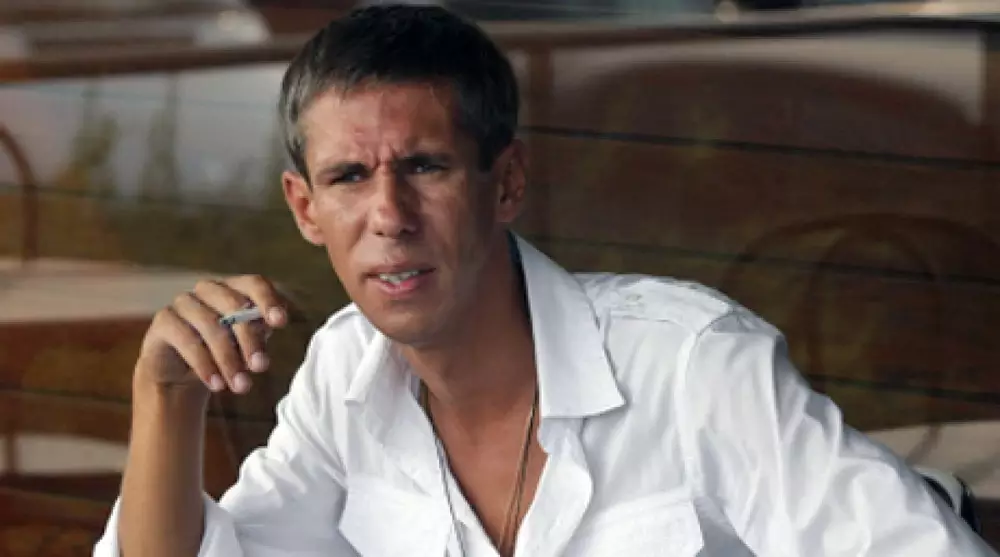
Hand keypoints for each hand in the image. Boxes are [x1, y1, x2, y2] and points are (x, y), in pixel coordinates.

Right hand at [136, 275, 288, 394]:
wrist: (180, 374)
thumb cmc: (223, 353)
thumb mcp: (246, 345)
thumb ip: (259, 333)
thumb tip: (274, 323)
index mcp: (235, 289)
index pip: (254, 284)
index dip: (268, 300)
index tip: (280, 322)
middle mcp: (209, 290)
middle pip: (234, 305)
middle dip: (250, 339)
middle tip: (261, 367)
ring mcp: (184, 303)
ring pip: (210, 325)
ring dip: (229, 359)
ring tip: (241, 386)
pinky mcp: (163, 321)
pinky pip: (186, 340)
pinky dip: (204, 365)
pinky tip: (216, 385)